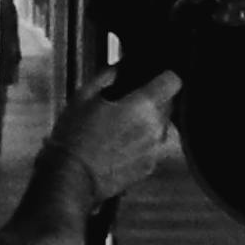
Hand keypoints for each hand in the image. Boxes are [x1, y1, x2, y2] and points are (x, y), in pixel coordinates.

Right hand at [45, 69, 183, 200]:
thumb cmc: (74, 138)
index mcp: (143, 106)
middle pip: (168, 104)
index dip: (164, 76)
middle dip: (153, 100)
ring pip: (161, 126)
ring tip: (120, 126)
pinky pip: (153, 147)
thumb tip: (120, 67)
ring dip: (148, 122)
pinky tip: (119, 144)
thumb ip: (106, 76)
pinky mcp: (149, 167)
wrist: (71, 178)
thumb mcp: (83, 97)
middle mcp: (156, 128)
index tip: (154, 77)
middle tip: (127, 103)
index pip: (173, 81)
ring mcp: (154, 150)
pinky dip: (142, 143)